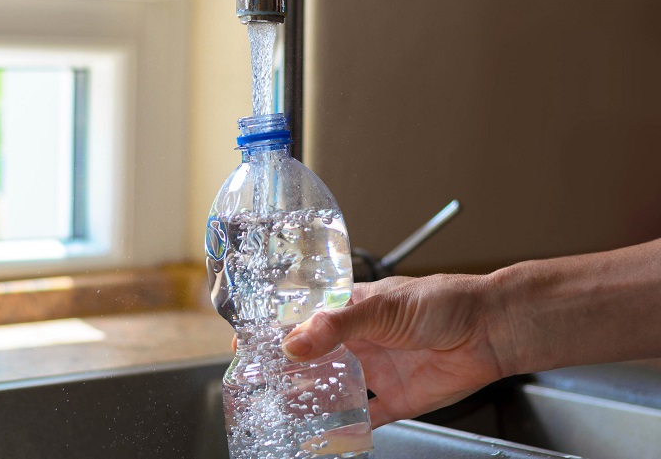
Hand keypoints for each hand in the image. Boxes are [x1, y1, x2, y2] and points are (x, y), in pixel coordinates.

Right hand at [281, 275, 506, 427]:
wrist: (489, 330)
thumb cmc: (442, 302)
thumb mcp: (382, 307)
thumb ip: (337, 326)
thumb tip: (293, 342)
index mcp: (353, 309)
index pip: (307, 320)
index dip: (280, 332)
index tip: (249, 345)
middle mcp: (362, 339)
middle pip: (317, 357)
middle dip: (290, 369)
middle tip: (260, 383)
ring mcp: (378, 369)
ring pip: (335, 388)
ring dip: (312, 398)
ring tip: (282, 409)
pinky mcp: (396, 398)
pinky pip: (366, 417)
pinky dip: (346, 427)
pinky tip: (325, 435)